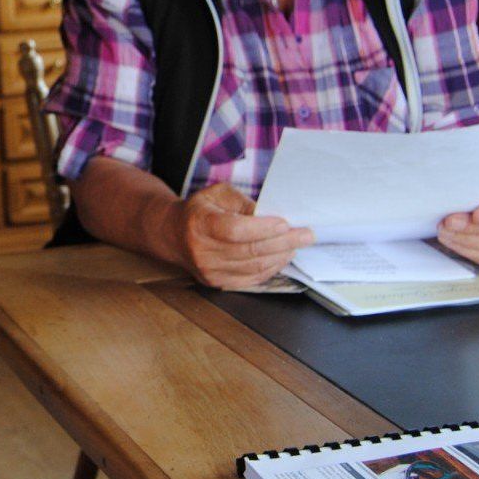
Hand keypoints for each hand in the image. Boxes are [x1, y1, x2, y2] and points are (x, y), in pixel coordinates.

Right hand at [166, 182, 311, 288]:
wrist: (173, 235)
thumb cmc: (200, 211)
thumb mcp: (218, 194)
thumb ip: (243, 202)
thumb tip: (270, 215)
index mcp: (199, 224)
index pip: (235, 230)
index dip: (263, 228)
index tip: (285, 223)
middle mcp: (202, 251)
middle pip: (250, 250)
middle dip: (284, 242)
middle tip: (306, 235)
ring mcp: (209, 271)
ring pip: (254, 267)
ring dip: (281, 256)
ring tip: (296, 245)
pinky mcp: (217, 283)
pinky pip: (251, 280)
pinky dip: (271, 269)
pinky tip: (281, 257)